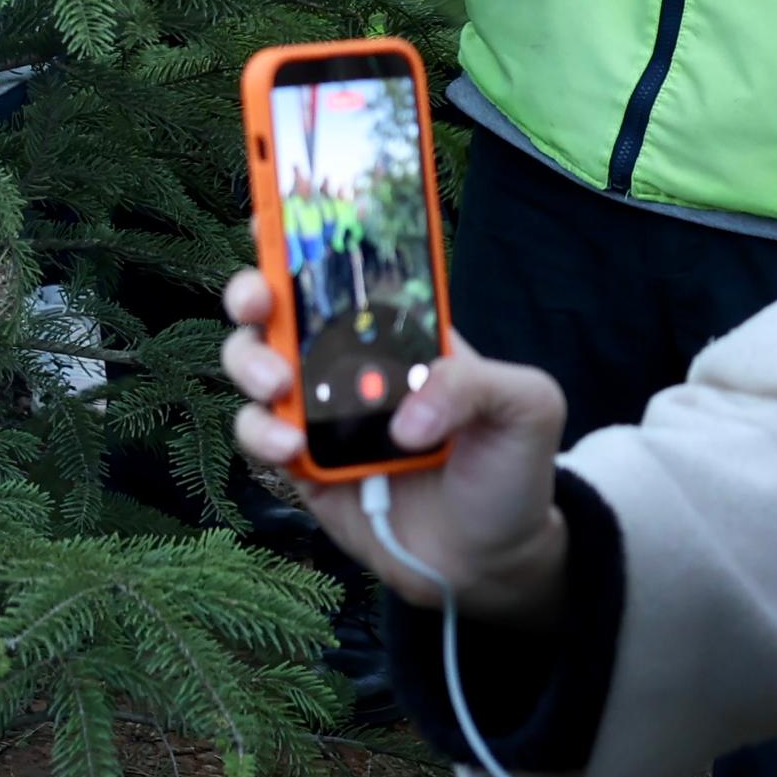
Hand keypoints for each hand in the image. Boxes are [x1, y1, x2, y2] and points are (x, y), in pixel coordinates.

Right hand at [216, 271, 571, 623]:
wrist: (489, 561)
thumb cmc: (510, 471)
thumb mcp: (525, 407)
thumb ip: (473, 385)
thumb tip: (402, 417)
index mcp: (399, 334)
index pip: (346, 272)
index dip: (303, 237)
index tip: (271, 215)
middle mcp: (346, 363)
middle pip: (278, 308)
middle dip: (253, 291)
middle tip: (261, 303)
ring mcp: (315, 412)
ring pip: (251, 363)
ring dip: (250, 363)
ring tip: (278, 387)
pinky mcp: (297, 463)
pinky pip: (254, 432)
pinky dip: (260, 431)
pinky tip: (291, 447)